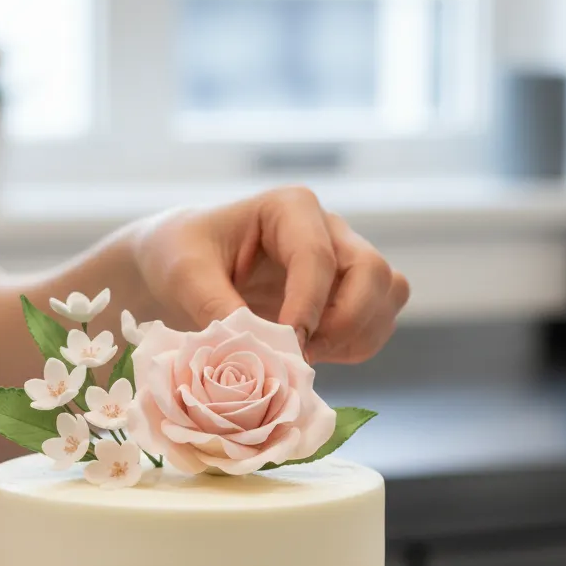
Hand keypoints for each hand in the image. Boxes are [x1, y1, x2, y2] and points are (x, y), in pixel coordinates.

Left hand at [133, 186, 409, 362]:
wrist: (177, 267)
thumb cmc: (178, 257)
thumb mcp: (185, 277)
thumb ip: (218, 307)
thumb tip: (257, 349)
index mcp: (289, 208)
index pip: (318, 257)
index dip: (307, 307)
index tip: (285, 346)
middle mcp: (328, 229)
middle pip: (373, 273)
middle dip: (345, 322)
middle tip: (299, 354)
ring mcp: (343, 261)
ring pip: (388, 295)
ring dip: (356, 336)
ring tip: (305, 357)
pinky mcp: (344, 295)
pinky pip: (376, 321)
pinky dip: (355, 347)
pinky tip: (311, 357)